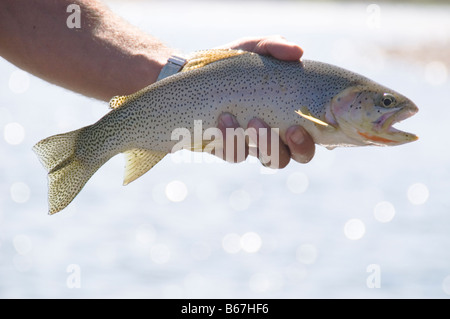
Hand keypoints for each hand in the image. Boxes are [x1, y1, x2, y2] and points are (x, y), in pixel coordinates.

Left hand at [216, 36, 314, 167]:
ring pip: (268, 160)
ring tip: (249, 121)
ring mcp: (251, 144)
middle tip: (280, 128)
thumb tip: (297, 52)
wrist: (193, 73)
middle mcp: (274, 135)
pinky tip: (223, 121)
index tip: (298, 127)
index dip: (307, 142)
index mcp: (288, 115)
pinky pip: (234, 155)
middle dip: (290, 147)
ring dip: (262, 144)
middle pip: (291, 157)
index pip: (309, 140)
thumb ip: (275, 46)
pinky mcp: (226, 148)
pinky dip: (231, 142)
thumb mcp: (254, 49)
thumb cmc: (233, 63)